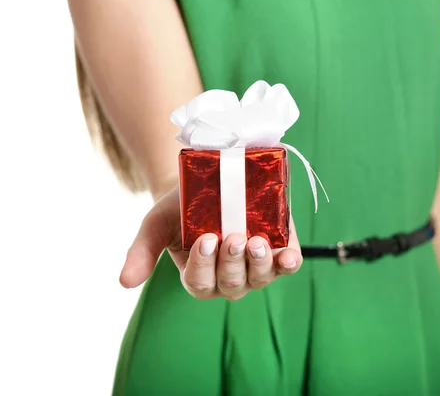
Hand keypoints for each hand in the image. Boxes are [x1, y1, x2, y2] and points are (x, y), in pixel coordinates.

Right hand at [119, 187, 302, 300]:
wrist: (206, 182)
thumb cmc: (177, 210)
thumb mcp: (155, 226)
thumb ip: (141, 253)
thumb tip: (124, 282)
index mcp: (199, 278)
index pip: (199, 283)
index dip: (203, 266)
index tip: (204, 240)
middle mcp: (229, 278)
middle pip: (232, 283)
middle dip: (232, 262)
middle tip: (231, 237)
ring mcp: (255, 267)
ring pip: (260, 277)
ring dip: (260, 263)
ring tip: (256, 242)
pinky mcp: (279, 250)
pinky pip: (287, 264)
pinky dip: (289, 262)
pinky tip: (288, 255)